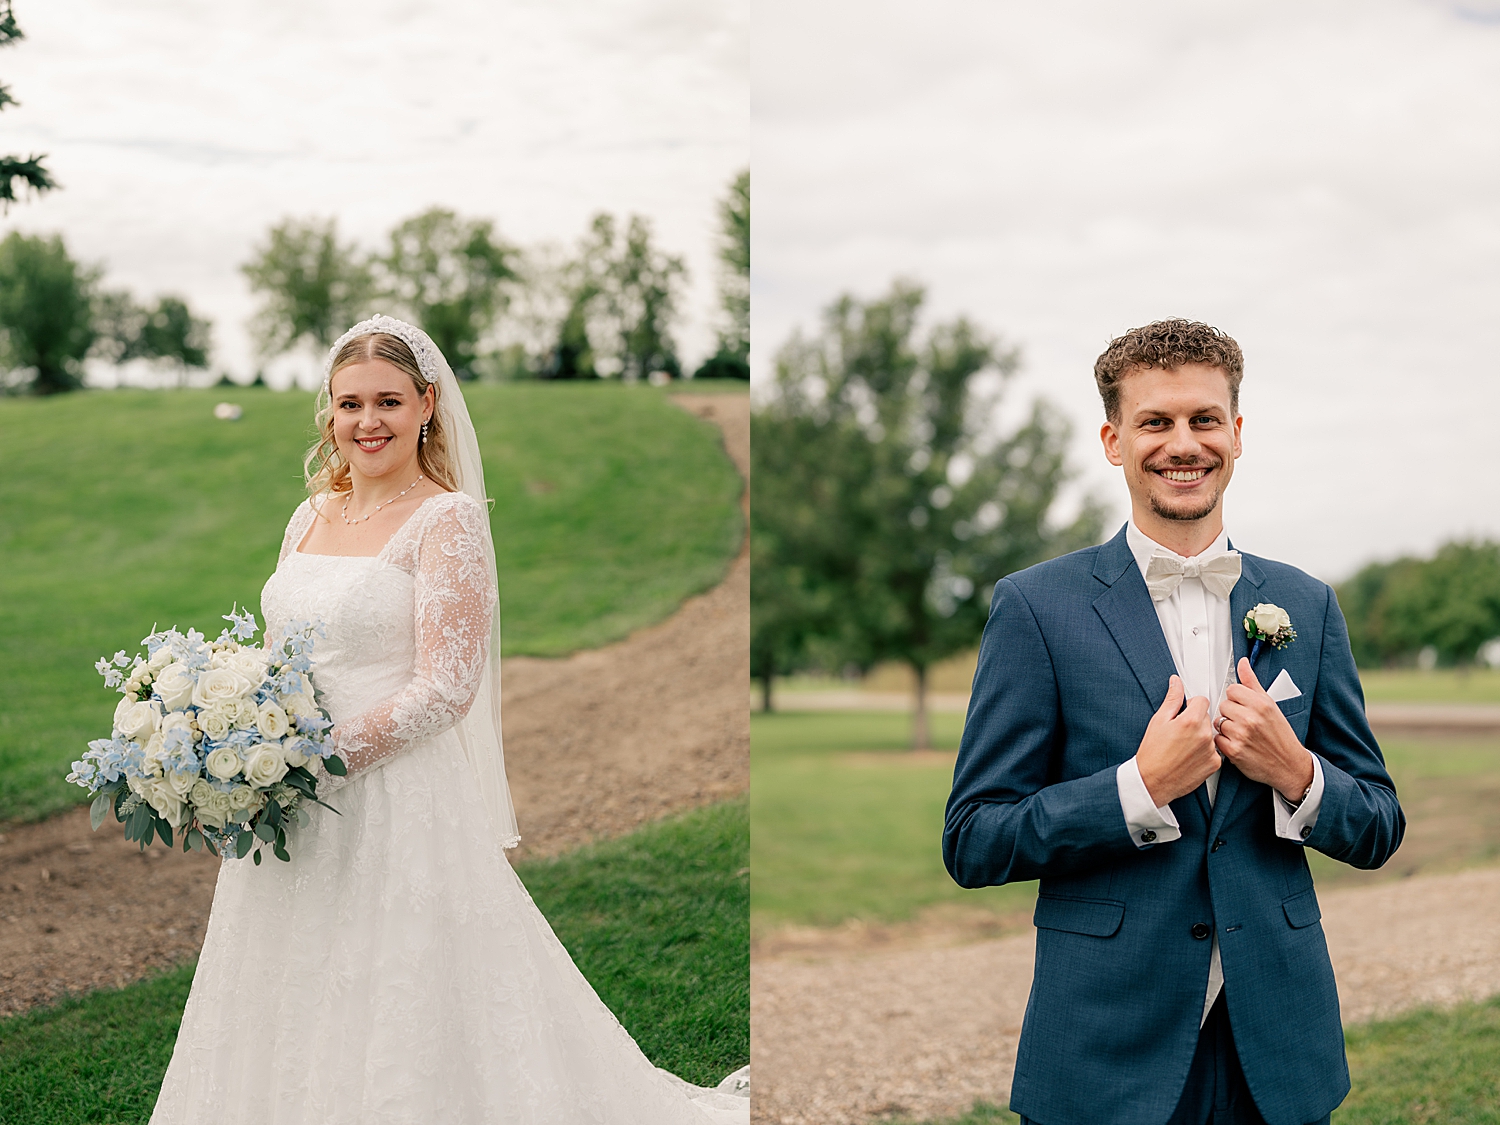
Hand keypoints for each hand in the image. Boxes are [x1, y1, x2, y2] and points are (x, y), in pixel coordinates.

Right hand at [1136, 675, 1221, 805]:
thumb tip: (1176, 683)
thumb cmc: (1152, 753)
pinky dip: (1205, 752)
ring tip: (1183, 746)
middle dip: (1195, 721)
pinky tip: (1190, 756)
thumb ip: (1172, 699)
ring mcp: (1211, 750)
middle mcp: (1204, 735)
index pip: (1202, 701)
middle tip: (1179, 733)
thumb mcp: (1158, 721)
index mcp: (1190, 721)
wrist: (1153, 781)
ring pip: (1210, 734)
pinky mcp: (1214, 764)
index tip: (1183, 713)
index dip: (1191, 705)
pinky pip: (1214, 750)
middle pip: (1207, 717)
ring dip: (1201, 737)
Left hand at [1215, 658, 1313, 801]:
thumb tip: (1243, 663)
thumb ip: (1252, 682)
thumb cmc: (1280, 735)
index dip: (1237, 698)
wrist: (1289, 764)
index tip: (1245, 706)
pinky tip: (1238, 743)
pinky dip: (1225, 742)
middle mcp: (1251, 718)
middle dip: (1231, 713)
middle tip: (1245, 722)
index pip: (1232, 689)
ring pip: (1219, 721)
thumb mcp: (1270, 704)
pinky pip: (1217, 739)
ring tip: (1243, 733)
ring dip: (1227, 728)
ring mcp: (1241, 735)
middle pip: (1223, 705)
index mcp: (1261, 704)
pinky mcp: (1233, 751)